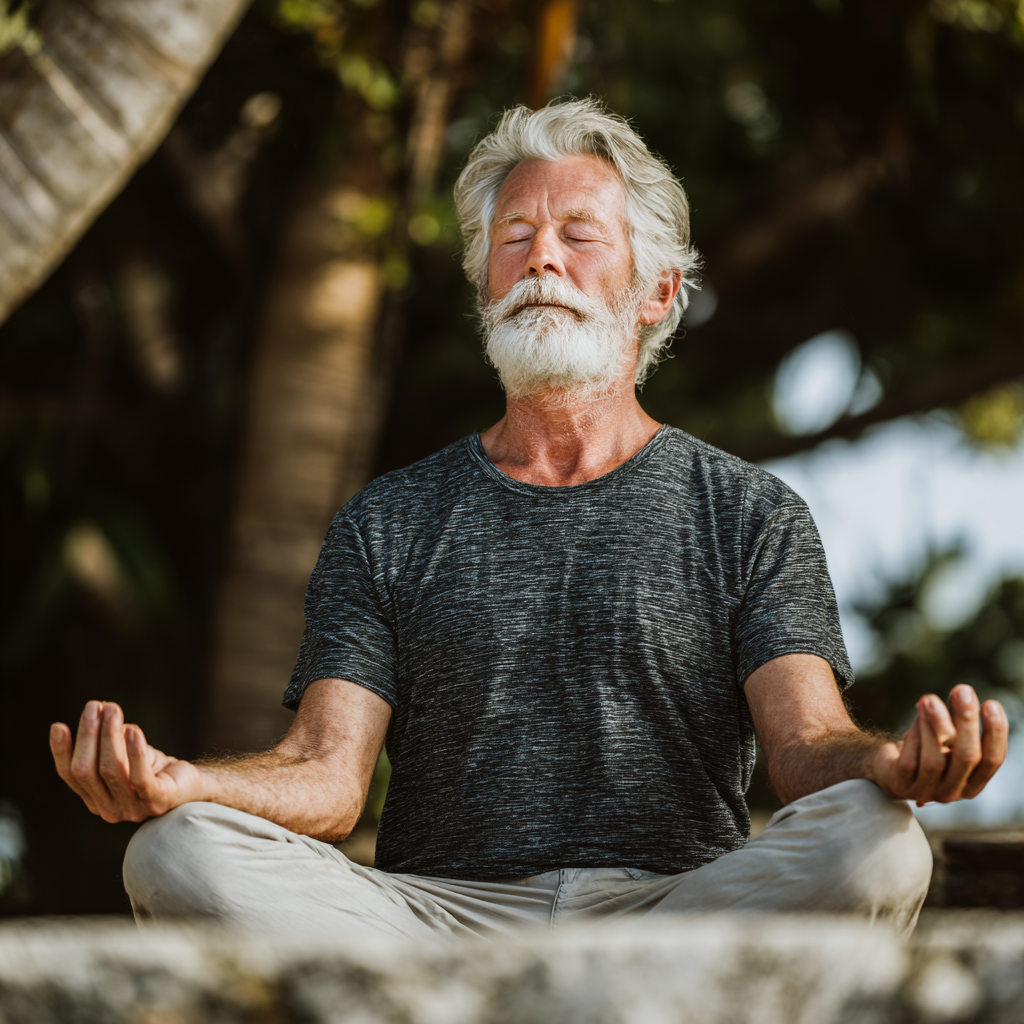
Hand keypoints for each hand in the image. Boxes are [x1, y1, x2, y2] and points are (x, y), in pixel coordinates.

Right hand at [50, 701, 204, 822]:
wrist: (192, 784)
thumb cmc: (154, 768)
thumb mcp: (125, 754)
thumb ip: (107, 742)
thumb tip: (98, 710)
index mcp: (95, 799)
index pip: (70, 776)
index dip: (62, 752)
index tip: (59, 726)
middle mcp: (109, 809)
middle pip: (86, 771)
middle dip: (88, 735)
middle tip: (96, 706)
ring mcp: (133, 809)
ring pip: (111, 770)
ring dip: (110, 735)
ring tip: (114, 710)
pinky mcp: (157, 802)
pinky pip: (140, 777)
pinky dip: (135, 751)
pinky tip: (133, 730)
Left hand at [871, 684, 1008, 804]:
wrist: (889, 769)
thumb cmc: (926, 749)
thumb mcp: (946, 738)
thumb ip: (956, 721)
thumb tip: (963, 693)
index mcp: (973, 782)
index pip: (992, 760)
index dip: (995, 733)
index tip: (991, 704)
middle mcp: (954, 791)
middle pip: (967, 758)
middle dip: (966, 721)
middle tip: (962, 691)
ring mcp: (927, 791)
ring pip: (935, 760)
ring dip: (934, 725)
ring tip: (929, 699)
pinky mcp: (902, 785)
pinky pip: (910, 760)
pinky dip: (914, 735)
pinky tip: (916, 717)